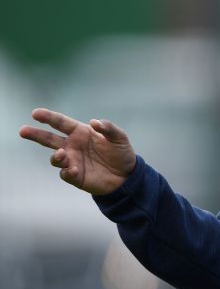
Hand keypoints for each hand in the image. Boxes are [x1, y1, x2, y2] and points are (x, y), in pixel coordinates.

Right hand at [19, 108, 136, 194]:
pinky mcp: (75, 176)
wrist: (127, 175)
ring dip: (56, 156)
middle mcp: (73, 145)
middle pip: (49, 139)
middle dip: (36, 134)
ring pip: (55, 158)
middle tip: (23, 130)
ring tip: (61, 154)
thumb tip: (94, 122)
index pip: (61, 122)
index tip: (35, 113)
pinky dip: (67, 171)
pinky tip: (73, 169)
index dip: (48, 117)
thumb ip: (108, 128)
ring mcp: (72, 160)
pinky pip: (65, 173)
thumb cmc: (121, 153)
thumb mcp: (119, 137)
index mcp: (81, 132)